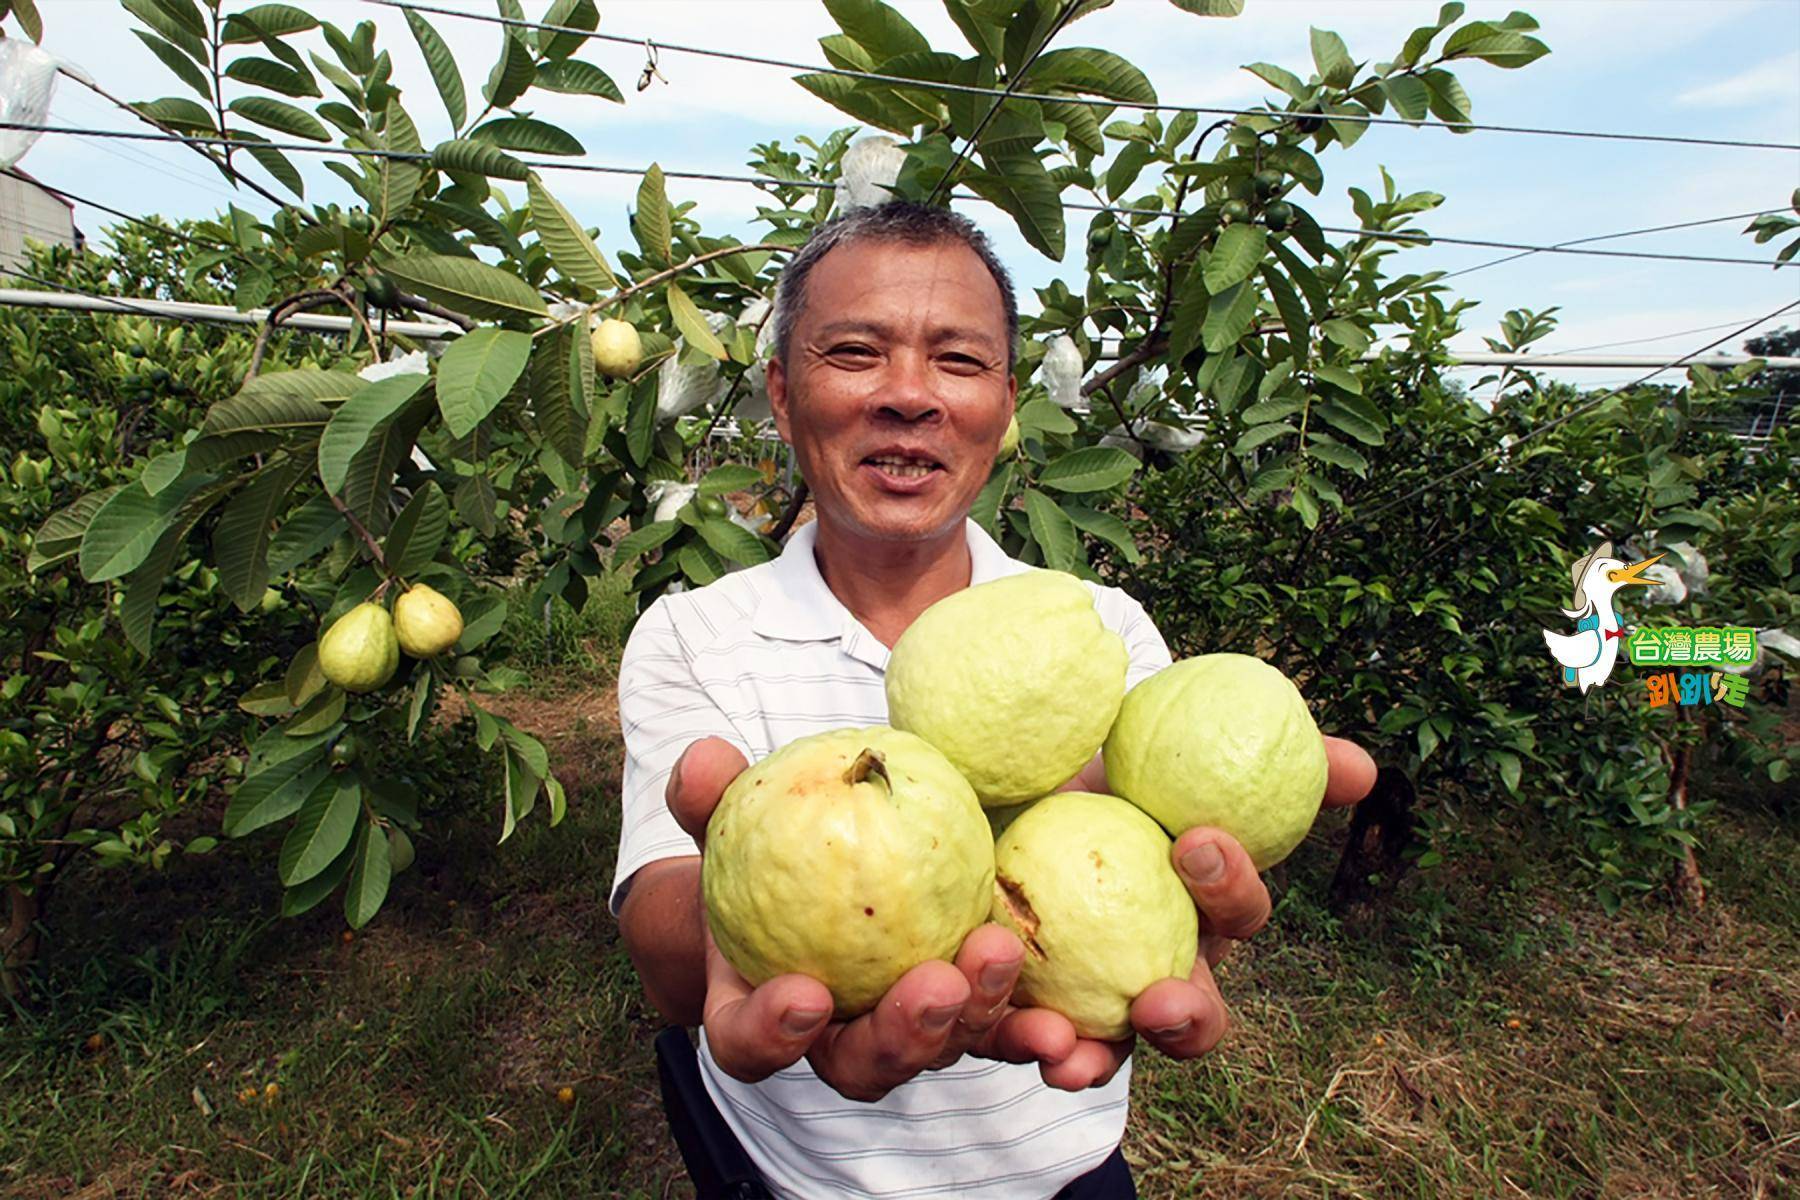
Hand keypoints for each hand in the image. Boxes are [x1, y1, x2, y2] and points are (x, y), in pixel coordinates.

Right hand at [666, 737, 1051, 1101]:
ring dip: (979, 1020)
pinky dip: (1029, 1024)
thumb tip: (702, 760)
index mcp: (756, 1009)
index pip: (748, 1041)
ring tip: (1001, 958)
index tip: (805, 995)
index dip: (770, 1033)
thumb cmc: (763, 844)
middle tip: (936, 987)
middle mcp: (833, 1039)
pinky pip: (998, 1024)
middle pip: (861, 1065)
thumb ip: (710, 794)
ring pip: (940, 1048)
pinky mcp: (965, 1010)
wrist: (825, 859)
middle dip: (902, 1036)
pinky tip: (1066, 1013)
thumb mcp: (731, 814)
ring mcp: (904, 1031)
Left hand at [985, 734, 1380, 1089]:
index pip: (1236, 916)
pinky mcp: (1016, 1009)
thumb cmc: (1112, 786)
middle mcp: (1154, 975)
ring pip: (1105, 1053)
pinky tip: (1004, 1029)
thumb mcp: (1173, 759)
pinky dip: (1013, 1040)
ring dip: (1091, 1058)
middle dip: (1183, 1021)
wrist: (1010, 794)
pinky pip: (1016, 1039)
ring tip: (1063, 1047)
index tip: (1195, 839)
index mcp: (1202, 919)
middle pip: (1189, 1020)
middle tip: (1159, 1000)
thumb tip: (1362, 766)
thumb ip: (1266, 760)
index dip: (1229, 886)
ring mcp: (1089, 1005)